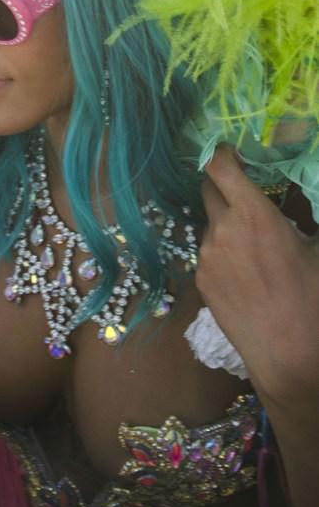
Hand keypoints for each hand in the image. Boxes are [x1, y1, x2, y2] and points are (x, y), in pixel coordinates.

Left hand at [197, 144, 318, 405]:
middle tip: (246, 191)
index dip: (221, 153)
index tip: (231, 150)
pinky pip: (208, 251)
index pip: (218, 166)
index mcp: (253, 215)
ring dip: (226, 220)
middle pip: (209, 189)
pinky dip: (222, 248)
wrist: (291, 356)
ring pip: (210, 222)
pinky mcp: (200, 280)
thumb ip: (305, 212)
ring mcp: (206, 256)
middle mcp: (221, 230)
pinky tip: (246, 269)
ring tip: (254, 243)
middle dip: (224, 184)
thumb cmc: (314, 299)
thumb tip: (299, 191)